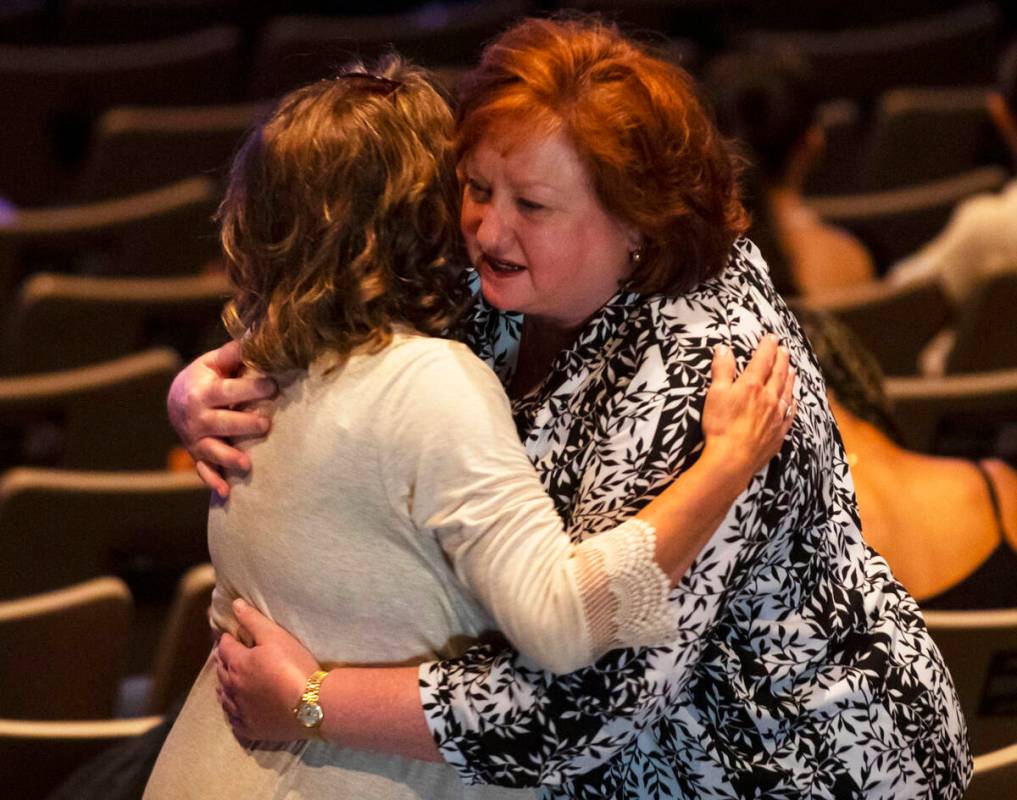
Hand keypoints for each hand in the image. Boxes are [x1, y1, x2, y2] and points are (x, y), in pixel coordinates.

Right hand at [167, 341, 276, 495]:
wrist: (176, 399)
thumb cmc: (205, 377)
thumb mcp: (214, 361)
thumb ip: (234, 353)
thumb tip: (258, 333)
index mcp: (203, 391)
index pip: (228, 390)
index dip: (250, 388)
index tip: (272, 386)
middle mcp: (197, 417)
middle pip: (221, 422)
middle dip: (243, 424)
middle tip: (266, 424)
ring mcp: (196, 438)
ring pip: (212, 449)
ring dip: (228, 457)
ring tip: (247, 465)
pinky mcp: (198, 453)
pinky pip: (203, 469)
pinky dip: (213, 481)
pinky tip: (226, 493)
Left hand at [216, 598, 320, 741]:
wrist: (312, 705)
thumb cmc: (295, 666)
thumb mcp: (276, 636)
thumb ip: (253, 620)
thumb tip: (235, 605)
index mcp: (238, 664)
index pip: (225, 647)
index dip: (227, 639)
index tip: (229, 635)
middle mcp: (234, 688)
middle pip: (222, 672)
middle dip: (224, 661)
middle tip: (228, 655)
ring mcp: (241, 711)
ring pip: (224, 697)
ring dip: (224, 686)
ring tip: (227, 681)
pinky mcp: (251, 728)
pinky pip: (234, 720)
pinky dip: (232, 712)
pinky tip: (235, 710)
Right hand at [701, 334, 795, 479]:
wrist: (732, 459)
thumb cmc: (720, 426)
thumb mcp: (715, 394)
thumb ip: (721, 370)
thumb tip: (724, 349)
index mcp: (752, 385)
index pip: (763, 359)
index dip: (768, 346)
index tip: (772, 337)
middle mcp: (769, 398)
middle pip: (779, 373)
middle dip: (782, 359)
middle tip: (784, 349)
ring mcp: (776, 416)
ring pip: (787, 391)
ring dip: (790, 377)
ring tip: (792, 368)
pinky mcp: (778, 433)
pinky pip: (790, 414)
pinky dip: (793, 403)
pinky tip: (793, 401)